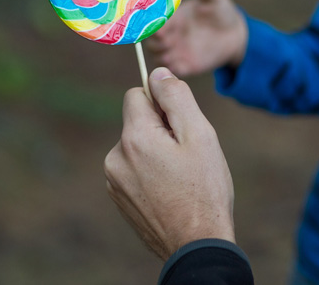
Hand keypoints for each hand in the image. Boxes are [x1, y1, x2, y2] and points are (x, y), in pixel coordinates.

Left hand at [104, 67, 235, 259]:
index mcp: (134, 137)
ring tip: (180, 177)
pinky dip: (149, 172)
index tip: (181, 123)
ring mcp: (114, 180)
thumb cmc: (204, 190)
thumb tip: (157, 72)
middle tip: (186, 155)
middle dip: (160, 129)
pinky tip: (170, 191)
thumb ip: (176, 97)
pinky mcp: (118, 197)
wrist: (196, 246)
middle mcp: (115, 157)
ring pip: (136, 146)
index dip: (163, 103)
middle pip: (137, 121)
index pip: (137, 94)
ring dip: (155, 152)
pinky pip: (132, 168)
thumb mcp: (200, 135)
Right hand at [146, 0, 247, 76]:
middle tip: (166, 40)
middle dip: (155, 42)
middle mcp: (169, 35)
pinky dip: (174, 68)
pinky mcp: (184, 65)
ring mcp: (175, 51)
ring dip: (162, 56)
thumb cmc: (220, 11)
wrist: (233, 34)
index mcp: (171, 18)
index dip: (154, 25)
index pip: (154, 22)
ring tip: (173, 53)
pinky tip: (182, 64)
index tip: (159, 27)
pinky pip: (173, 70)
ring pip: (158, 58)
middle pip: (151, 42)